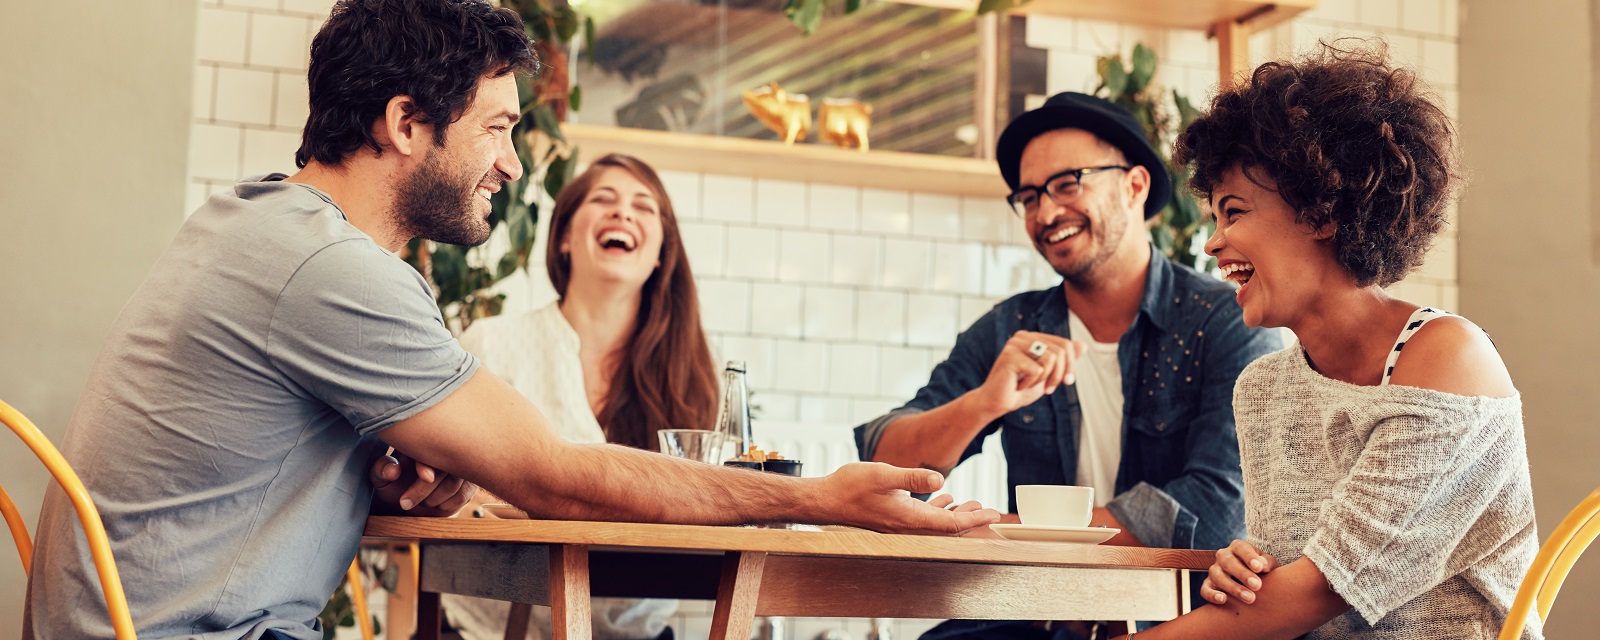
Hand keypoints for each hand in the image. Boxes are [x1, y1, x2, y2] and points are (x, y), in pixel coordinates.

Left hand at [370, 449, 478, 516]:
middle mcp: (446, 448)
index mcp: (424, 440)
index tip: (418, 480)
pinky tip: (435, 505)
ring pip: (456, 482)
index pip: (432, 446)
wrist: (410, 499)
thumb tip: (393, 471)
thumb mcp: (380, 476)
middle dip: (426, 489)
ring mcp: (461, 464)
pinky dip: (448, 505)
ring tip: (419, 502)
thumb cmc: (393, 483)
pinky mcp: (470, 482)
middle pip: (446, 466)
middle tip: (405, 503)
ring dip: (435, 499)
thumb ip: (381, 470)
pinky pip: (465, 494)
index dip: (425, 464)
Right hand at [820, 463, 1000, 534]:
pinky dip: (938, 509)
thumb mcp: (883, 475)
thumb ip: (911, 477)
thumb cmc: (850, 486)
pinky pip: (923, 517)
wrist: (824, 499)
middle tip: (990, 511)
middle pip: (947, 528)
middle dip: (970, 520)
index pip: (950, 524)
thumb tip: (941, 479)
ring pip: (936, 523)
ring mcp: (899, 523)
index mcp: (909, 518)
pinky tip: (943, 498)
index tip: (993, 514)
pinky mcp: (892, 517)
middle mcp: (907, 525)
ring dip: (955, 514)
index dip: (974, 520)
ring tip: (972, 504)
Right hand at [969, 331, 1086, 415]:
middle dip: (1059, 374)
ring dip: (1044, 379)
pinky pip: (1037, 369)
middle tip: (1048, 388)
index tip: (1066, 382)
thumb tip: (1083, 345)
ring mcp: (1015, 344)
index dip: (1070, 366)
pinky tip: (1018, 385)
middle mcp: (1023, 336)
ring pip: (1051, 358)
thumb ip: (1064, 360)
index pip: (1066, 345)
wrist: (997, 403)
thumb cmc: (1021, 388)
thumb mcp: (1048, 374)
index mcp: (1033, 337)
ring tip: (1029, 384)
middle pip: (1061, 351)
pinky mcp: (1010, 355)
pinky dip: (1031, 383)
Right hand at [1200, 539, 1279, 604]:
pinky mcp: (1208, 584)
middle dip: (1242, 574)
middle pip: (1228, 562)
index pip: (1240, 548)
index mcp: (1237, 547)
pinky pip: (1205, 589)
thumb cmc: (1261, 570)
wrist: (1251, 580)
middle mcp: (1223, 556)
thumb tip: (1262, 565)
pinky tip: (1223, 599)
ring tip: (1249, 598)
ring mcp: (1214, 570)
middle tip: (1257, 586)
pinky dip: (1211, 595)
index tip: (1259, 568)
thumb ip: (1266, 563)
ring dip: (1233, 587)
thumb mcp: (1267, 563)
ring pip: (1217, 576)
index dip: (1249, 557)